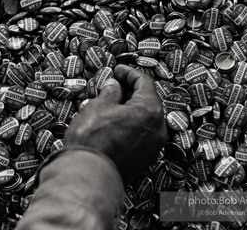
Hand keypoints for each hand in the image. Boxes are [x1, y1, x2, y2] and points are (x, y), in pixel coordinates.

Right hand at [64, 65, 167, 182]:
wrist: (88, 175)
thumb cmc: (92, 138)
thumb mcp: (98, 106)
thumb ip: (111, 92)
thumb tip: (114, 86)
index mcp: (150, 110)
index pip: (144, 82)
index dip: (129, 73)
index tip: (118, 70)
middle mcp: (158, 128)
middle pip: (148, 101)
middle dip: (131, 91)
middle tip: (114, 86)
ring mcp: (153, 146)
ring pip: (145, 119)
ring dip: (131, 108)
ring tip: (112, 104)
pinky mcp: (146, 158)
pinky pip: (142, 134)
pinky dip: (132, 124)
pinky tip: (116, 122)